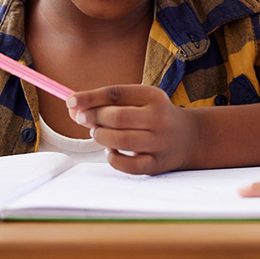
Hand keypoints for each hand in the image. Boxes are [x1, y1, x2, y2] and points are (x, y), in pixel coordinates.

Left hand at [66, 85, 196, 174]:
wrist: (189, 138)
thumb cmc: (153, 117)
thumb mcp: (139, 101)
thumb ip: (108, 103)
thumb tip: (73, 108)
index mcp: (153, 96)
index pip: (116, 93)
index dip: (90, 97)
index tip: (70, 102)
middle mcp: (160, 118)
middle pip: (117, 117)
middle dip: (93, 118)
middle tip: (82, 119)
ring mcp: (160, 143)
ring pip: (121, 141)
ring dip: (101, 137)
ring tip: (98, 134)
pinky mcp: (157, 164)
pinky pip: (127, 165)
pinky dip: (112, 158)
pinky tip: (111, 151)